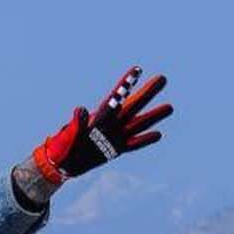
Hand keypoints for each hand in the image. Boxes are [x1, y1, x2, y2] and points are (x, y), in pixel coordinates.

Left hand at [31, 67, 172, 182]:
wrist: (62, 164)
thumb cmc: (63, 146)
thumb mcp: (70, 133)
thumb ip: (78, 122)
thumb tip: (80, 109)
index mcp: (99, 116)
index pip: (116, 96)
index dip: (126, 83)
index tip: (137, 68)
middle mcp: (111, 123)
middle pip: (134, 105)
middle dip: (148, 92)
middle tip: (163, 78)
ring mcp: (116, 136)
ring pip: (139, 123)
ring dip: (155, 115)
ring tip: (170, 106)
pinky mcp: (117, 150)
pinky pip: (134, 144)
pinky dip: (145, 140)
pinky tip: (159, 134)